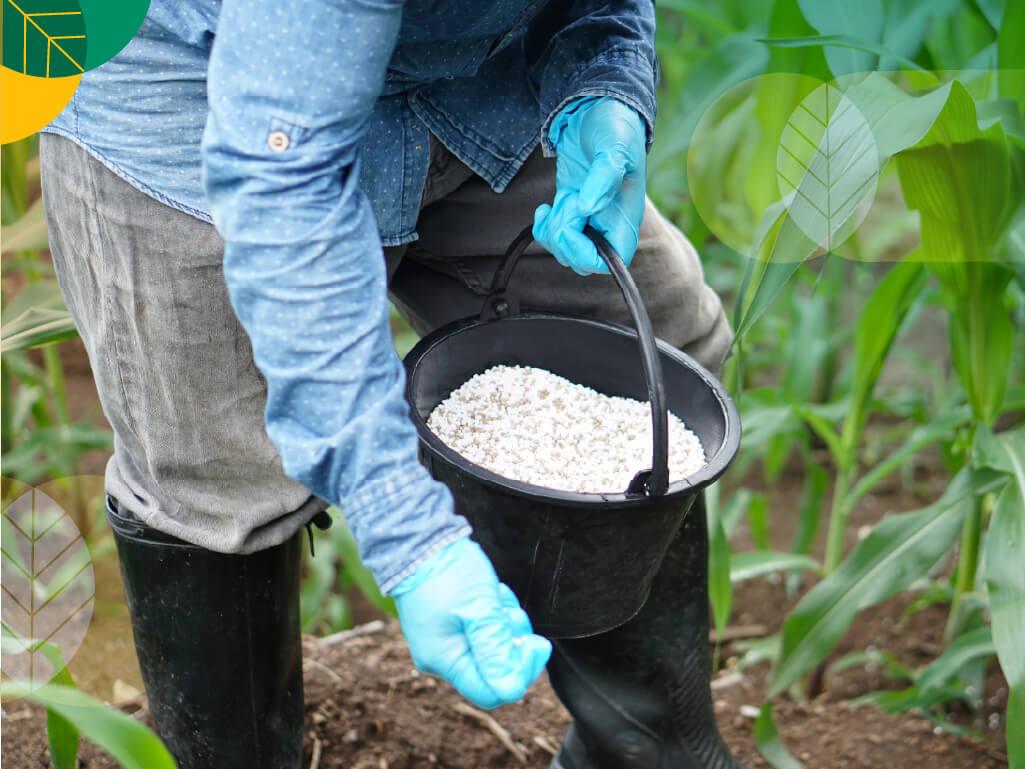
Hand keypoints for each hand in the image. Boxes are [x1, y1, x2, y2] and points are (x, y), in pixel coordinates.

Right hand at [391, 537, 551, 708]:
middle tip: (512, 614)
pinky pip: (478, 629)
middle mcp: (439, 657)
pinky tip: (489, 593)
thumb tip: (512, 690)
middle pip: (493, 669)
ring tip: (497, 597)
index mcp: (445, 661)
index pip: (492, 692)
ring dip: (503, 623)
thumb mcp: (480, 610)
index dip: (521, 672)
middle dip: (512, 642)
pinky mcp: (444, 622)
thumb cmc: (447, 571)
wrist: (417, 538)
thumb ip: (496, 652)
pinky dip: (491, 613)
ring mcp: (441, 639)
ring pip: (489, 646)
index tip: (536, 643)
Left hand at [533, 96, 646, 274]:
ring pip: (565, 250)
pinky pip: (554, 234)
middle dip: (564, 240)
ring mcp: (589, 217)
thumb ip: (603, 178)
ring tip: (556, 203)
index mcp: (625, 217)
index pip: (610, 260)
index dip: (585, 254)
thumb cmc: (615, 125)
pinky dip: (543, 228)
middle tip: (563, 207)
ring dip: (552, 232)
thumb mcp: (613, 147)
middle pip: (583, 260)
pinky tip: (544, 209)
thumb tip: (588, 209)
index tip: (569, 228)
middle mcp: (609, 223)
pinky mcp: (570, 208)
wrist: (597, 106)